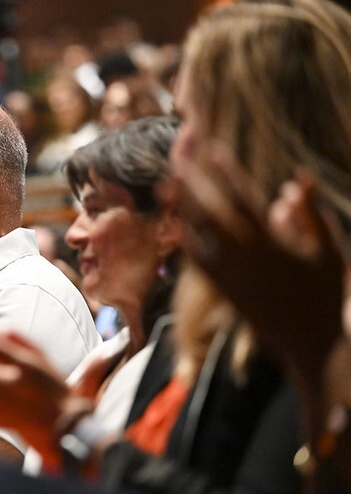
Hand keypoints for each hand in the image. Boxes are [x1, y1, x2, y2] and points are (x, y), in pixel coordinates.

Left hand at [167, 149, 345, 369]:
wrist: (311, 347)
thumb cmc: (324, 296)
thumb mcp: (326, 252)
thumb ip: (309, 215)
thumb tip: (295, 182)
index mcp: (272, 244)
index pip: (242, 198)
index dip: (224, 171)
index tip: (210, 147)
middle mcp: (245, 257)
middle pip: (211, 209)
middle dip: (193, 180)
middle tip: (177, 154)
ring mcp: (230, 275)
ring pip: (198, 234)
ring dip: (182, 206)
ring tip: (168, 181)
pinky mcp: (222, 291)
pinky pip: (197, 261)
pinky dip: (186, 238)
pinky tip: (175, 221)